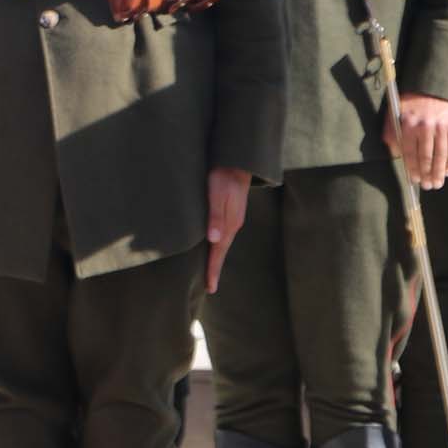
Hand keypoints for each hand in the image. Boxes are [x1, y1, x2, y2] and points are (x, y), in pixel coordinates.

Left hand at [205, 166, 252, 292]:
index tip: (210, 287)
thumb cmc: (223, 175)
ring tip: (210, 270)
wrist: (237, 159)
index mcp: (230, 223)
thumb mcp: (217, 194)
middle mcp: (232, 223)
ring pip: (223, 242)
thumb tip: (213, 240)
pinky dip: (217, 244)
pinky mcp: (230, 211)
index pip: (219, 251)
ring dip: (216, 256)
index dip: (213, 269)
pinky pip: (223, 233)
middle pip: (222, 250)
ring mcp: (233, 217)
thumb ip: (215, 216)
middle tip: (210, 286)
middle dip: (215, 267)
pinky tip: (212, 244)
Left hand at [395, 94, 447, 189]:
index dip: (412, 168)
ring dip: (439, 172)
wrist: (433, 87)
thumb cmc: (410, 104)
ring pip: (441, 154)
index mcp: (408, 123)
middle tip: (427, 186)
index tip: (414, 180)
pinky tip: (447, 171)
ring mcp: (441, 126)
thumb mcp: (395, 113)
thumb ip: (391, 134)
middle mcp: (425, 125)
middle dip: (427, 174)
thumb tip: (395, 155)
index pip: (410, 152)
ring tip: (437, 184)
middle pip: (426, 156)